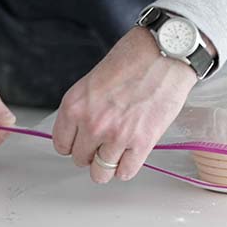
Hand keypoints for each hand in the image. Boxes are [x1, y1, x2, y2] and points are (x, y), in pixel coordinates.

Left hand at [52, 26, 200, 182]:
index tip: (83, 141)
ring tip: (118, 152)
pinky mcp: (142, 142)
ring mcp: (116, 135)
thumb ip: (86, 107)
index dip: (74, 143)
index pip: (62, 144)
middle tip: (103, 143)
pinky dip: (127, 168)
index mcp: (75, 105)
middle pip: (80, 159)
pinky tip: (132, 155)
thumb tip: (85, 130)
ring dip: (108, 164)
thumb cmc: (134, 58)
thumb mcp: (95, 80)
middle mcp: (91, 123)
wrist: (165, 53)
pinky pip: (125, 173)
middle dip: (91, 153)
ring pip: (100, 172)